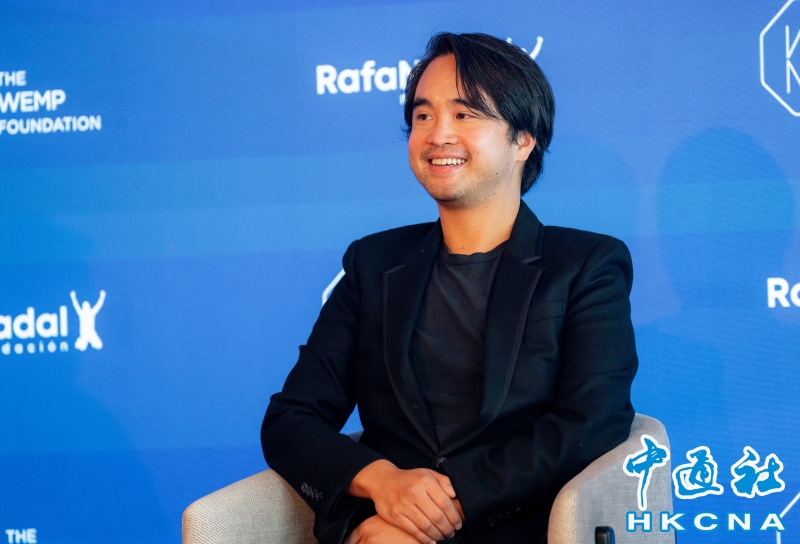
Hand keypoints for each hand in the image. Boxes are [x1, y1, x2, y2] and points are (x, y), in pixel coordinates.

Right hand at [348, 460, 462, 543]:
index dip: (455, 517)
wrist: (383, 481)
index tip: (458, 523)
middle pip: (437, 517)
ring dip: (438, 535)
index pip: (445, 503)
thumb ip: (444, 481)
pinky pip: (414, 531)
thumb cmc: (409, 479)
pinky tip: (431, 540)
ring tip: (442, 536)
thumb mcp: (427, 473)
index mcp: (425, 481)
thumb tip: (454, 495)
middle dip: (448, 528)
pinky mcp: (396, 516)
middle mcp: (415, 493)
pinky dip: (425, 539)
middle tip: (451, 532)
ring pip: (426, 526)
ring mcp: (404, 505)